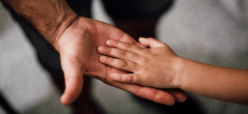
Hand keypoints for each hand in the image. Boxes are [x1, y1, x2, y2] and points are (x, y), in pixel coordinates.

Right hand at [55, 17, 186, 104]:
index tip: (169, 101)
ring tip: (177, 76)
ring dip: (161, 70)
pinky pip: (141, 48)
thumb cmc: (70, 51)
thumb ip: (73, 83)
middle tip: (181, 95)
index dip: (153, 95)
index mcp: (113, 76)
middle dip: (163, 88)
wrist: (71, 31)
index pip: (137, 88)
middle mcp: (122, 68)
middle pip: (147, 79)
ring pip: (147, 64)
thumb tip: (66, 101)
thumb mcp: (72, 67)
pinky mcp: (124, 41)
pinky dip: (152, 51)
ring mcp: (124, 55)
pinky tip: (165, 55)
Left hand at [98, 38, 185, 88]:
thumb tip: (140, 39)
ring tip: (102, 58)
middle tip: (99, 48)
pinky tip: (112, 75)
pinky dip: (121, 77)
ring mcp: (142, 69)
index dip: (117, 44)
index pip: (128, 46)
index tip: (108, 41)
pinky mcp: (144, 79)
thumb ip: (150, 42)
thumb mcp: (161, 46)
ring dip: (112, 61)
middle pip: (123, 53)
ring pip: (124, 63)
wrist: (180, 71)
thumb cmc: (173, 59)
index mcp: (145, 52)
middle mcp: (141, 59)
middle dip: (110, 50)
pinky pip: (130, 78)